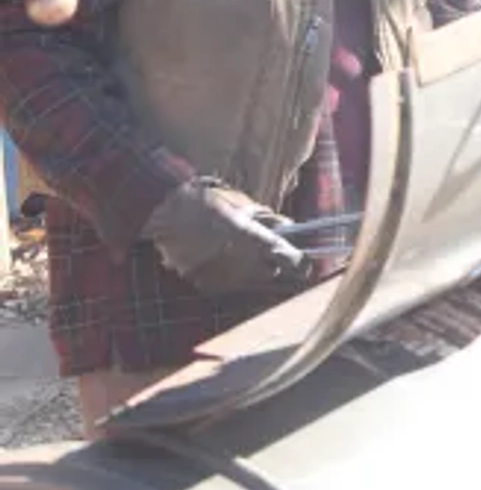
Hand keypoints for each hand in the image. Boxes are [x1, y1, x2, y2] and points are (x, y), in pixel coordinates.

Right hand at [142, 178, 312, 297]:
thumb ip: (270, 220)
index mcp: (261, 244)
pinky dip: (228, 275)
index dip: (301, 262)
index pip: (294, 262)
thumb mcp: (246, 207)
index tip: (305, 261)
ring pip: (251, 282)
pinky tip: (220, 259)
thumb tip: (289, 228)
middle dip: (275, 265)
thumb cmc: (210, 204)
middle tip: (270, 253)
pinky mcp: (206, 285)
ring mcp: (225, 278)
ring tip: (240, 253)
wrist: (167, 213)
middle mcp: (246, 266)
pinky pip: (227, 284)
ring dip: (253, 272)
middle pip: (273, 274)